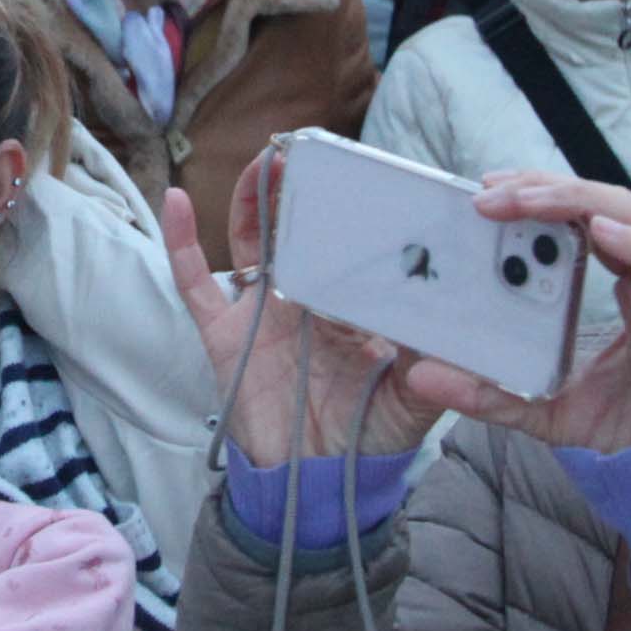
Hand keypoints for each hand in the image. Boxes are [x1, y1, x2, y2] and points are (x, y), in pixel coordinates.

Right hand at [159, 163, 439, 466]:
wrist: (313, 483)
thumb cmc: (364, 438)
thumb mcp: (414, 402)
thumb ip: (434, 369)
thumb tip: (456, 335)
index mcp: (348, 307)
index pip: (350, 246)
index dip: (353, 210)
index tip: (363, 171)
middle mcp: (303, 301)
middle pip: (298, 228)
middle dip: (301, 187)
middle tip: (311, 146)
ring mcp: (260, 314)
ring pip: (250, 239)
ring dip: (253, 196)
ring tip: (267, 157)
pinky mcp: (223, 334)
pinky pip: (195, 282)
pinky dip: (181, 241)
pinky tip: (175, 200)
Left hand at [398, 176, 630, 456]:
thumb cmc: (620, 426)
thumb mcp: (538, 405)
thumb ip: (486, 389)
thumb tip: (420, 374)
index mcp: (629, 281)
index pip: (591, 215)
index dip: (546, 193)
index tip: (490, 189)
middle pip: (614, 204)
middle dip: (554, 188)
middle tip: (493, 190)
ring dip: (588, 201)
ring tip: (533, 201)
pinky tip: (600, 231)